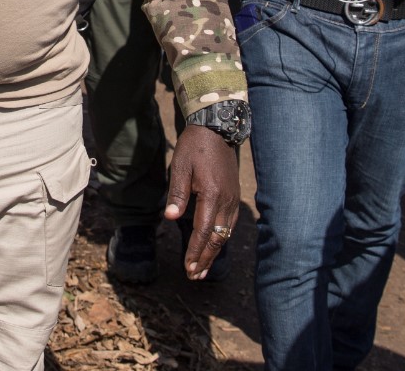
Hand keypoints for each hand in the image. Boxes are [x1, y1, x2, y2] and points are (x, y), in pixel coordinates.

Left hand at [165, 124, 240, 280]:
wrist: (217, 128)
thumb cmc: (194, 147)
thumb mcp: (180, 167)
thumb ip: (177, 194)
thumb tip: (170, 218)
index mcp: (211, 194)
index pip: (202, 231)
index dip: (195, 251)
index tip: (188, 268)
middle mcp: (226, 201)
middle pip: (216, 238)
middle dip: (205, 258)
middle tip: (194, 276)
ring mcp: (233, 199)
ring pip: (225, 233)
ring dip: (214, 252)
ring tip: (202, 268)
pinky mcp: (235, 196)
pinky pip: (229, 223)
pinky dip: (221, 238)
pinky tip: (214, 246)